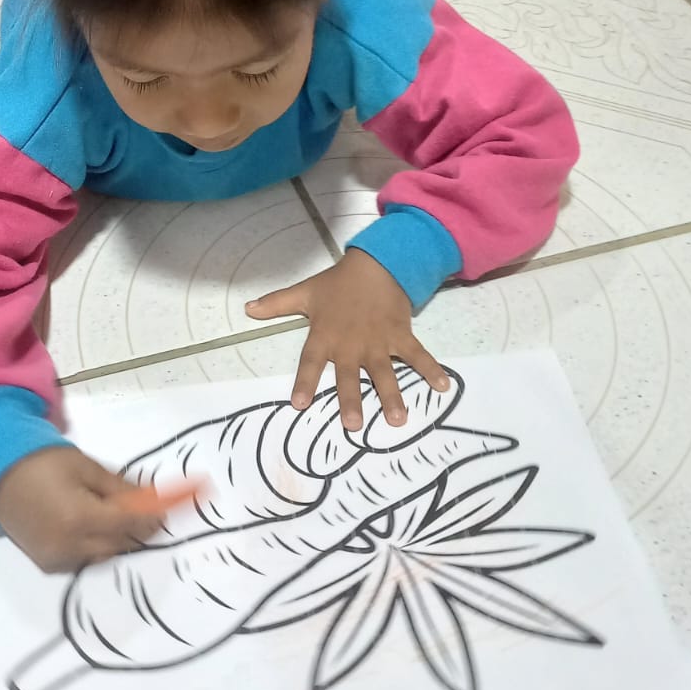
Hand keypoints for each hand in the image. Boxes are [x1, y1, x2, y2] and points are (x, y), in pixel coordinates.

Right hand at [0, 447, 162, 574]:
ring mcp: (56, 559)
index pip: (130, 525)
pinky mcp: (47, 564)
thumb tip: (152, 501)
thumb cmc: (44, 463)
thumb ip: (121, 489)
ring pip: (104, 556)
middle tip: (149, 514)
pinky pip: (84, 560)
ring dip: (118, 539)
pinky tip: (97, 528)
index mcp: (80, 517)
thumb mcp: (87, 467)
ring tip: (121, 518)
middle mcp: (68, 545)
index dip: (153, 518)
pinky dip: (96, 547)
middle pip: (120, 545)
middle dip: (138, 530)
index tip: (168, 511)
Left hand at [245, 249, 449, 431]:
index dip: (304, 382)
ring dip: (391, 396)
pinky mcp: (400, 336)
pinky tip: (443, 387)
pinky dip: (431, 370)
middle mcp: (351, 344)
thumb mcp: (304, 293)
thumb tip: (247, 309)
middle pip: (349, 376)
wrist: (376, 263)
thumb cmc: (337, 285)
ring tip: (397, 420)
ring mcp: (378, 342)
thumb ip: (276, 304)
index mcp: (325, 335)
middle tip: (353, 425)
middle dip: (350, 400)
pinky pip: (417, 356)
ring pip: (384, 373)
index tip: (299, 404)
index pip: (310, 362)